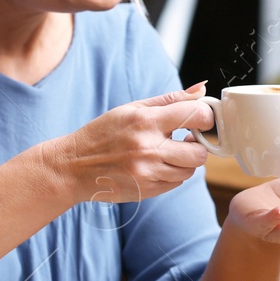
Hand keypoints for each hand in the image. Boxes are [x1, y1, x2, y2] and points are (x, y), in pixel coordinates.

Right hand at [43, 83, 214, 205]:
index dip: (205, 116)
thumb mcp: (133, 108)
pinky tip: (158, 164)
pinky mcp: (146, 191)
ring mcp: (147, 173)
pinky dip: (173, 174)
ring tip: (168, 151)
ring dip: (185, 161)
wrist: (74, 166)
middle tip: (186, 139)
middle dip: (197, 145)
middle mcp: (148, 148)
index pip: (196, 115)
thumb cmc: (104, 133)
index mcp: (145, 121)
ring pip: (190, 170)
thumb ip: (170, 99)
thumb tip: (202, 89)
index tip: (199, 119)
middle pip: (199, 152)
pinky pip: (176, 183)